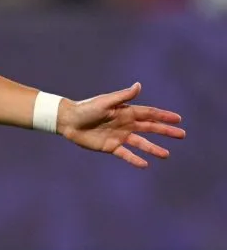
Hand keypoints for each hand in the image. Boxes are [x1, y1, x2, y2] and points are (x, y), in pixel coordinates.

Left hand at [57, 82, 185, 167]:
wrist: (68, 121)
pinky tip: (145, 164)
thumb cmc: (86, 108)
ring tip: (166, 154)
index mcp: (126, 112)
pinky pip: (126, 154)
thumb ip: (123, 97)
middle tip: (181, 135)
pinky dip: (135, 159)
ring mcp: (119, 136)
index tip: (178, 119)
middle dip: (165, 131)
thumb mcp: (105, 102)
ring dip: (153, 148)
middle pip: (150, 128)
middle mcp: (125, 124)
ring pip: (141, 143)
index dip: (164, 116)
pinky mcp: (110, 147)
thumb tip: (139, 85)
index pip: (149, 114)